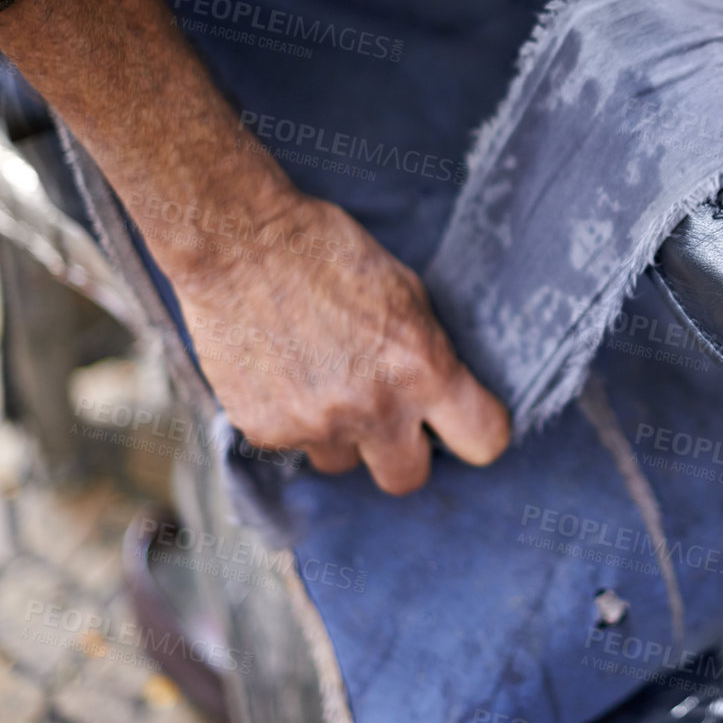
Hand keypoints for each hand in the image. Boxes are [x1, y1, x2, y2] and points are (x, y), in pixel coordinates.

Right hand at [172, 189, 509, 492]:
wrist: (237, 244)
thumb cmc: (327, 251)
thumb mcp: (406, 290)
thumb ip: (428, 351)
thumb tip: (444, 390)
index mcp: (422, 369)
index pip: (485, 440)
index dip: (478, 431)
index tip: (464, 421)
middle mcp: (374, 409)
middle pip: (408, 478)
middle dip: (404, 452)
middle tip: (391, 417)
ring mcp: (316, 426)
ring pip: (343, 463)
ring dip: (341, 435)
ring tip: (324, 378)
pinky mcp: (264, 431)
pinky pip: (293, 445)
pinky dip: (293, 419)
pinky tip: (284, 371)